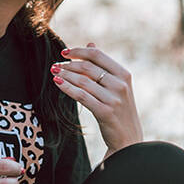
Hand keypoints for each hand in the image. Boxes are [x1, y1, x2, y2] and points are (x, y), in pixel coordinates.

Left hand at [50, 43, 142, 157]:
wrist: (129, 140)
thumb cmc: (120, 110)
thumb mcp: (117, 85)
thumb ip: (104, 65)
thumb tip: (90, 43)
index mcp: (124, 74)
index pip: (97, 55)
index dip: (78, 51)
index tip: (64, 52)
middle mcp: (121, 85)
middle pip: (88, 67)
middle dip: (68, 65)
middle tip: (55, 65)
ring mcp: (114, 99)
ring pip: (83, 81)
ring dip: (65, 75)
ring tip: (54, 73)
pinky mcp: (105, 112)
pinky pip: (81, 96)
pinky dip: (67, 88)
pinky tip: (58, 83)